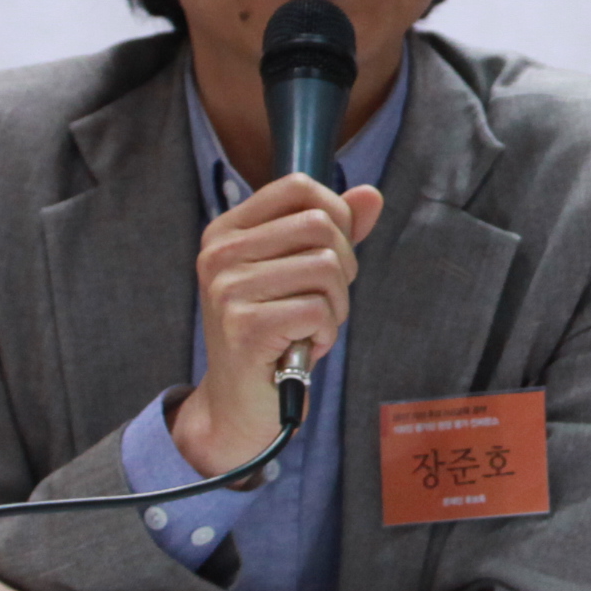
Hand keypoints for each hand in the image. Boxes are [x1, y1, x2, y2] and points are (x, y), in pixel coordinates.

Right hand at [174, 172, 384, 476]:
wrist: (241, 403)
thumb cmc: (276, 330)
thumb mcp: (303, 272)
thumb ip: (335, 231)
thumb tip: (371, 195)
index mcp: (228, 230)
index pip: (299, 187)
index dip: (336, 214)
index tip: (331, 252)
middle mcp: (219, 253)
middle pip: (320, 225)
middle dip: (343, 266)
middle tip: (323, 300)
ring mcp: (227, 289)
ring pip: (326, 267)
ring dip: (336, 305)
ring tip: (311, 326)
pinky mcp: (243, 326)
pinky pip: (318, 309)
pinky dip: (326, 332)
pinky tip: (303, 346)